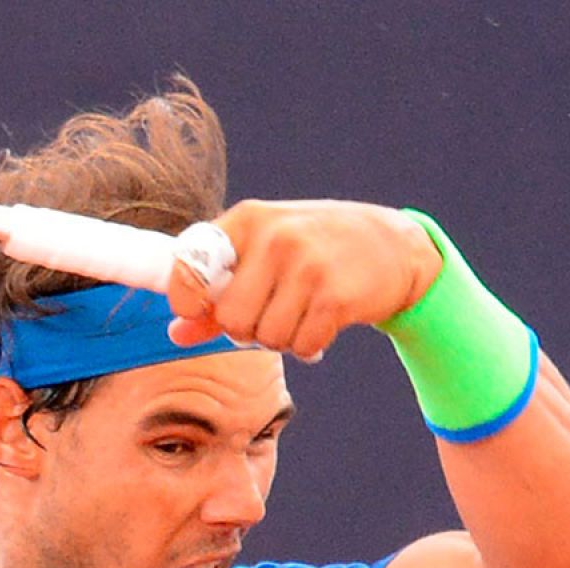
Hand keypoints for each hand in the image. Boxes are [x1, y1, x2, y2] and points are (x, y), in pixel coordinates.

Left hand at [167, 199, 442, 362]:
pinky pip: (301, 344)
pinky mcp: (337, 295)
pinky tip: (323, 322)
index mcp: (248, 220)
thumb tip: (174, 334)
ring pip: (266, 337)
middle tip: (270, 314)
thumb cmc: (314, 253)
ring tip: (301, 313)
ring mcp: (308, 265)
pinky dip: (309, 344)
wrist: (395, 246)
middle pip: (230, 318)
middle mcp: (276, 237)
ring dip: (281, 339)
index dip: (185, 298)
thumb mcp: (263, 258)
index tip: (196, 311)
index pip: (190, 265)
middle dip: (245, 330)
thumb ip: (216, 296)